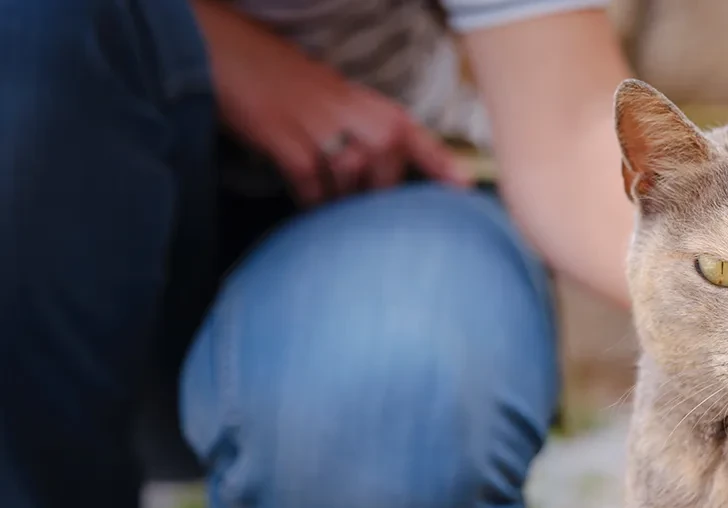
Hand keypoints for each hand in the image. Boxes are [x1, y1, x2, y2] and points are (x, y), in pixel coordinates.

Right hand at [193, 0, 470, 205]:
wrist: (230, 55)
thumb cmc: (291, 83)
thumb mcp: (344, 99)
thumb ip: (373, 134)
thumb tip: (390, 179)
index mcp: (378, 109)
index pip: (419, 143)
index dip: (443, 167)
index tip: (466, 189)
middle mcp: (362, 122)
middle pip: (382, 184)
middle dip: (367, 198)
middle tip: (348, 197)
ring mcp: (327, 134)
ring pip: (346, 191)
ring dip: (334, 200)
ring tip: (319, 188)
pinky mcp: (292, 147)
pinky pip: (311, 192)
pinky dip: (307, 200)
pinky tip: (301, 193)